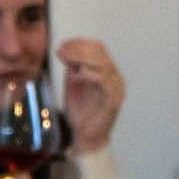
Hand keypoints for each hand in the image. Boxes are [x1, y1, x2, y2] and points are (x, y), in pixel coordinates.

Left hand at [58, 38, 124, 153]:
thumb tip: (65, 50)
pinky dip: (89, 74)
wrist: (86, 136)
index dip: (80, 43)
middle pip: (101, 53)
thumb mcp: (73, 84)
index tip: (62, 45)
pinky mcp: (114, 100)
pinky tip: (76, 75)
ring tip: (66, 59)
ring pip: (103, 64)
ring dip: (82, 58)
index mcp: (106, 70)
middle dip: (78, 49)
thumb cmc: (80, 110)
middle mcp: (115, 76)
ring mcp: (116, 88)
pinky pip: (104, 81)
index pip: (98, 48)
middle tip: (61, 51)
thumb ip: (72, 68)